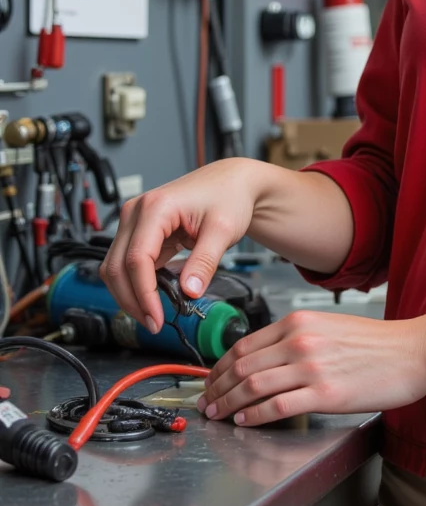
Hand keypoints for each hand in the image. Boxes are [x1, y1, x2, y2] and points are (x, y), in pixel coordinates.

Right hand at [101, 159, 261, 330]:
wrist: (231, 182)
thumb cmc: (228, 196)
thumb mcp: (223, 230)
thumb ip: (205, 262)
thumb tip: (189, 293)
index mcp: (155, 207)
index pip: (136, 259)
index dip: (144, 294)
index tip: (157, 317)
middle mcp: (136, 212)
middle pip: (116, 266)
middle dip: (131, 300)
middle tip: (154, 323)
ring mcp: (135, 222)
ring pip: (115, 267)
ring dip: (129, 295)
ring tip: (153, 316)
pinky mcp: (139, 232)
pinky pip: (127, 264)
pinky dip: (136, 284)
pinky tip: (153, 299)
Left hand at [197, 310, 425, 424]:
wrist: (414, 351)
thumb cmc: (380, 343)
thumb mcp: (331, 327)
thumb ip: (298, 338)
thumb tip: (267, 358)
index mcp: (299, 323)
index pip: (243, 346)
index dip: (219, 367)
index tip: (211, 380)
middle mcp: (300, 342)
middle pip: (241, 368)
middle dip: (217, 388)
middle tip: (206, 402)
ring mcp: (311, 368)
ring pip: (252, 387)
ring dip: (229, 404)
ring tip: (219, 415)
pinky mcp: (325, 394)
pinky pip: (277, 407)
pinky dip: (255, 416)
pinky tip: (246, 422)